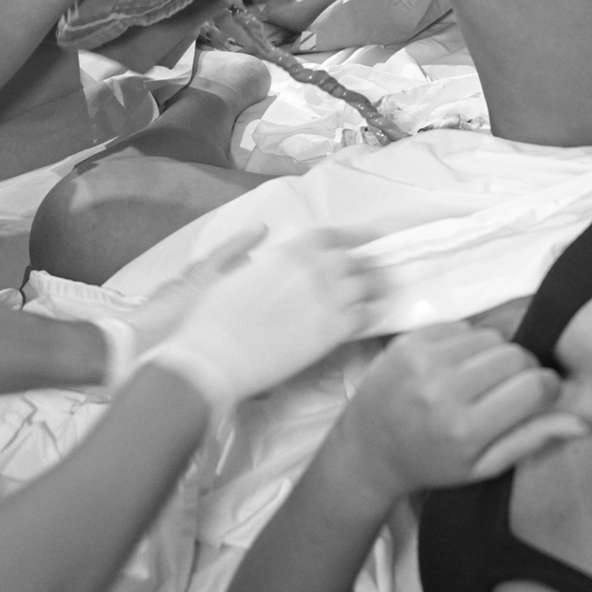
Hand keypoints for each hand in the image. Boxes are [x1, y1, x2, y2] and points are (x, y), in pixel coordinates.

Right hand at [140, 229, 385, 417]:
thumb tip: (268, 249)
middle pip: (357, 260)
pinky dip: (369, 316)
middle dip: (367, 265)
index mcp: (291, 251)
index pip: (334, 236)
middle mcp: (316, 269)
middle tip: (375, 272)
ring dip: (374, 289)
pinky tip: (367, 320)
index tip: (367, 240)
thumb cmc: (213, 316)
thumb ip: (260, 258)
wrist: (215, 356)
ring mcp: (328, 300)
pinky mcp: (333, 331)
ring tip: (378, 295)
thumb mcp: (233, 272)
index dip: (355, 237)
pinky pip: (364, 318)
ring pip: (367, 287)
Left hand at [343, 323, 587, 500]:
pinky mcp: (409, 340)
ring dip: (494, 355)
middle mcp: (442, 390)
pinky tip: (454, 368)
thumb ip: (532, 438)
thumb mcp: (483, 466)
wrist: (367, 448)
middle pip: (515, 356)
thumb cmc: (431, 463)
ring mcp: (422, 360)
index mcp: (465, 429)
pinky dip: (467, 344)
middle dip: (522, 370)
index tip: (540, 396)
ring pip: (491, 337)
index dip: (546, 388)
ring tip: (476, 381)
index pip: (533, 387)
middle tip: (505, 392)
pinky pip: (463, 326)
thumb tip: (583, 419)